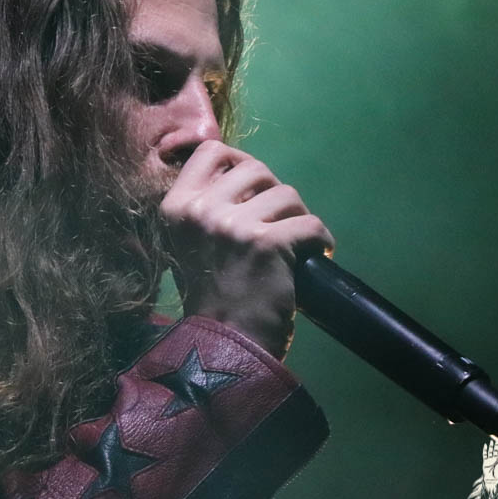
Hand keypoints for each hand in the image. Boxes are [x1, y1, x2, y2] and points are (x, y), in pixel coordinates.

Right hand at [159, 141, 333, 358]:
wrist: (223, 347)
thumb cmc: (209, 298)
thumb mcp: (187, 244)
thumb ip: (202, 208)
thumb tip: (234, 170)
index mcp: (175, 207)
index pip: (209, 151)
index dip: (237, 160)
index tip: (251, 186)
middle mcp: (200, 210)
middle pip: (255, 168)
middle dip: (273, 192)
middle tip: (277, 222)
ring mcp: (233, 226)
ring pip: (287, 195)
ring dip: (298, 218)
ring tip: (296, 245)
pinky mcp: (268, 243)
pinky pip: (311, 224)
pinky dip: (321, 241)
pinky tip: (317, 255)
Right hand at [482, 439, 497, 487]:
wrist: (492, 479)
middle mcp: (496, 460)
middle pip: (496, 451)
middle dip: (497, 446)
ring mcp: (490, 460)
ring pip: (491, 451)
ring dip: (491, 447)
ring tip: (492, 441)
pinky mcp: (485, 461)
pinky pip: (485, 454)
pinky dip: (485, 449)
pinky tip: (485, 445)